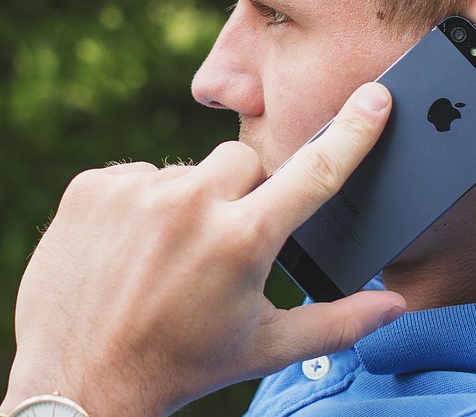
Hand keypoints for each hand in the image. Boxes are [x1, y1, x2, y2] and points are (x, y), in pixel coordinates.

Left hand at [0, 82, 405, 416]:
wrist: (79, 379)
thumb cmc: (181, 365)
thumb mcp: (265, 348)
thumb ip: (338, 323)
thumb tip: (396, 305)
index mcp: (243, 240)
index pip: (314, 172)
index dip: (352, 133)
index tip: (374, 97)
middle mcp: (190, 204)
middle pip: (243, 163)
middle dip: (243, 196)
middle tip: (221, 247)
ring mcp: (136, 191)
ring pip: (188, 172)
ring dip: (187, 204)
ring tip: (165, 259)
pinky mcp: (93, 187)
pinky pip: (137, 176)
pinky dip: (139, 206)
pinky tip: (127, 250)